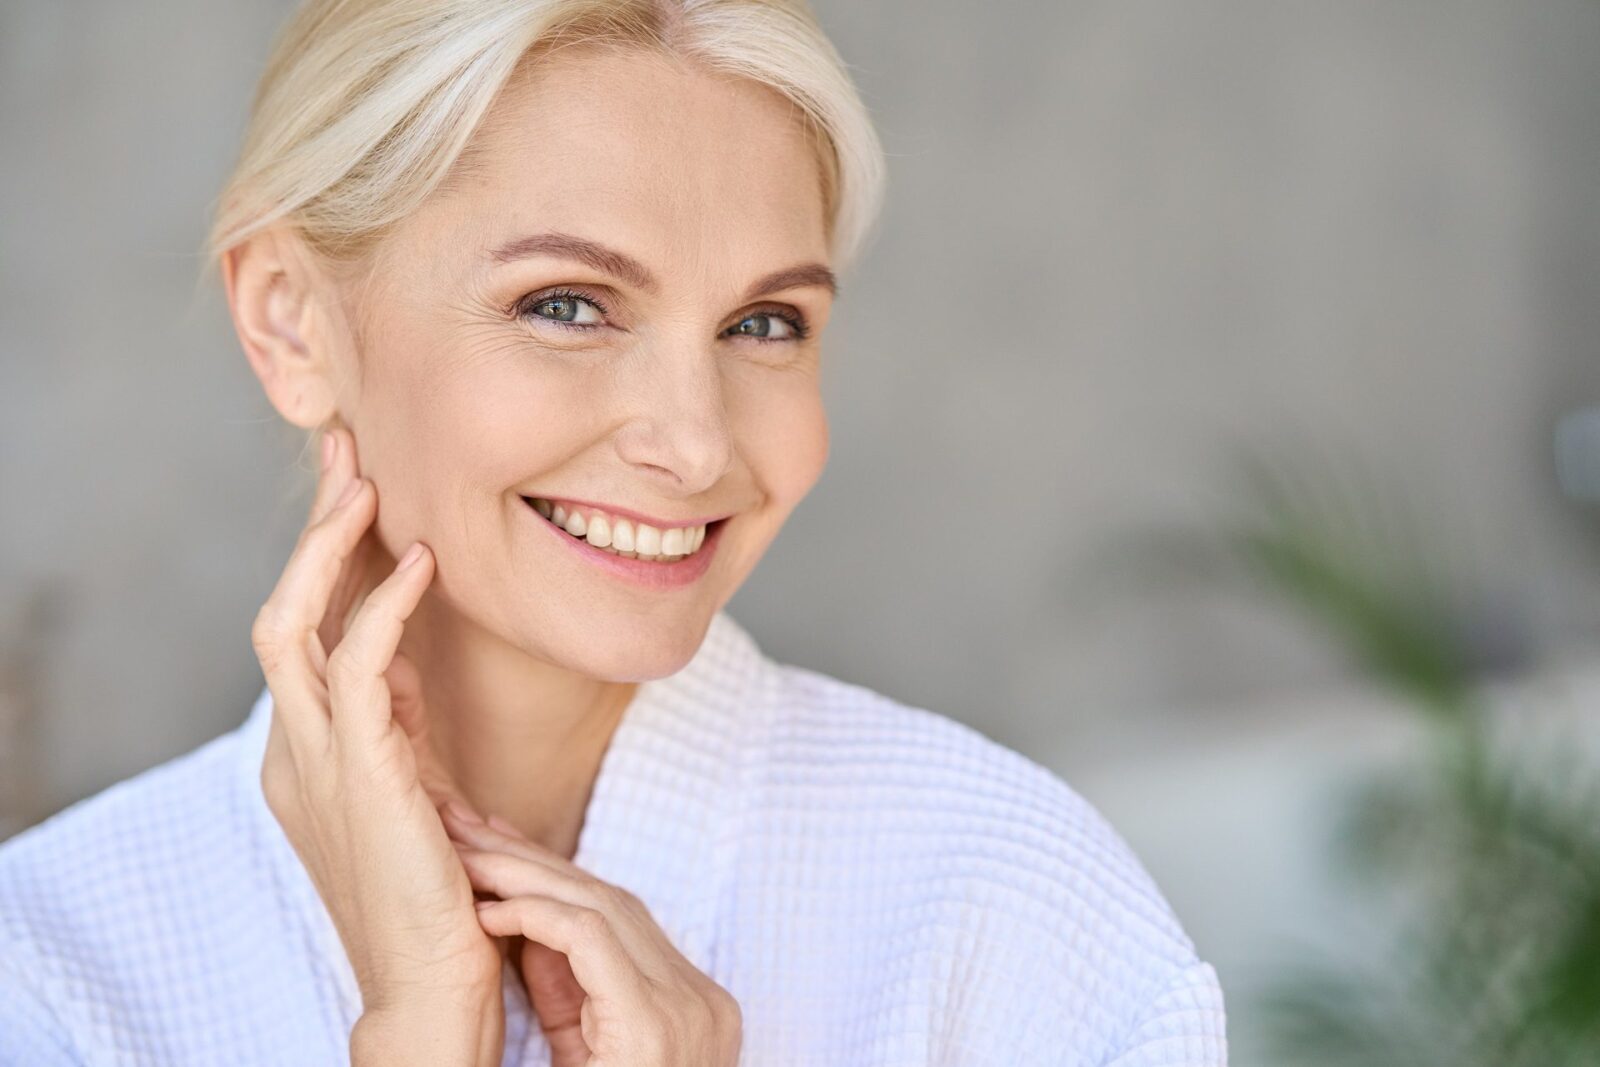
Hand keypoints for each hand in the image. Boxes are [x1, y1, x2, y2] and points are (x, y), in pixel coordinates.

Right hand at [250, 425, 504, 1062]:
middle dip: (311, 529)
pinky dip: (383, 606)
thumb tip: (402, 668)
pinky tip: (418, 561)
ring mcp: (318, 764)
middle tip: (344, 451)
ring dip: (329, 547)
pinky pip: (356, 669)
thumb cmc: (438, 895)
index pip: (301, 631)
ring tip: (366, 480)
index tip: (355, 490)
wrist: (434, 987)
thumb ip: (396, 730)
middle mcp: (297, 751)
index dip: (322, 556)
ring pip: (294, 625)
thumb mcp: (412, 791)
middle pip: (282, 611)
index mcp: (308, 754)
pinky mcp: (361, 776)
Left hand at [438, 802, 742, 1066]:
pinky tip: (487, 910)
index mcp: (693, 1007)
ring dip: (522, 876)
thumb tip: (518, 923)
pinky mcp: (654, 1025)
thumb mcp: (582, 1052)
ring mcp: (688, 1012)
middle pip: (612, 900)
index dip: (552, 875)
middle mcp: (701, 1001)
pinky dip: (535, 916)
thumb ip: (565, 992)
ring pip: (601, 907)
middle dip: (532, 859)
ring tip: (463, 856)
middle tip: (466, 825)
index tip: (495, 845)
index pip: (620, 916)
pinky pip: (592, 940)